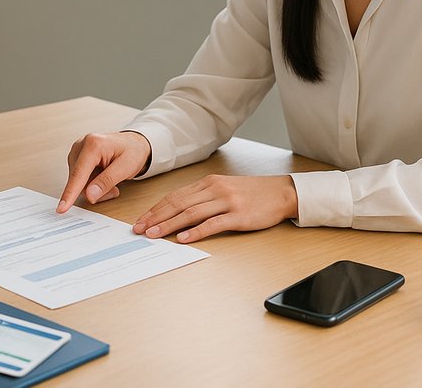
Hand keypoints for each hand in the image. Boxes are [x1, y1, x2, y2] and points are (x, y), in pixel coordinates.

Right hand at [56, 131, 151, 212]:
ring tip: (111, 181)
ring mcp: (77, 151)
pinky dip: (92, 184)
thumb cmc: (132, 151)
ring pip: (78, 182)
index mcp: (93, 144)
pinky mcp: (77, 158)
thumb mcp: (126, 167)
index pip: (78, 174)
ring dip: (94, 188)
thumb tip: (89, 195)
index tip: (62, 207)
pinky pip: (80, 180)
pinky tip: (103, 177)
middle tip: (114, 189)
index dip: (70, 192)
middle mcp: (81, 146)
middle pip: (78, 181)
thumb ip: (107, 181)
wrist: (134, 144)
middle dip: (95, 191)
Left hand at [131, 174, 297, 242]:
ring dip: (169, 225)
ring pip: (191, 213)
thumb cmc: (252, 193)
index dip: (156, 209)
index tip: (141, 220)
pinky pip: (213, 224)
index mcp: (208, 183)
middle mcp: (214, 189)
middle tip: (140, 229)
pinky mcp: (238, 216)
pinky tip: (184, 238)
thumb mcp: (224, 189)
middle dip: (156, 217)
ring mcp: (226, 202)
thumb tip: (178, 212)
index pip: (175, 196)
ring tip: (154, 234)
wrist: (281, 193)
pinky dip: (197, 232)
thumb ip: (203, 198)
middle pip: (178, 204)